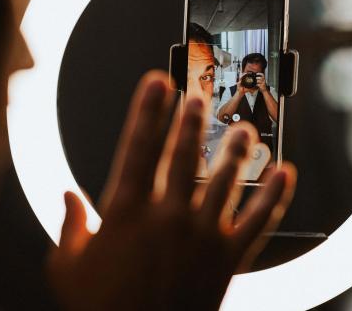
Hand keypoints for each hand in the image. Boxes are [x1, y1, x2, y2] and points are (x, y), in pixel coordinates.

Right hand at [48, 70, 295, 310]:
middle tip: (199, 95)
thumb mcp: (66, 268)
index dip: (147, 109)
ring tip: (245, 127)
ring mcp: (201, 235)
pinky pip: (259, 220)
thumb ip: (67, 227)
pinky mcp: (227, 258)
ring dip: (236, 149)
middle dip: (191, 119)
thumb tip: (66, 198)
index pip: (137, 146)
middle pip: (184, 153)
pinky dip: (275, 195)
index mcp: (126, 213)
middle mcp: (167, 216)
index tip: (156, 82)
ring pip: (225, 179)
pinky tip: (286, 173)